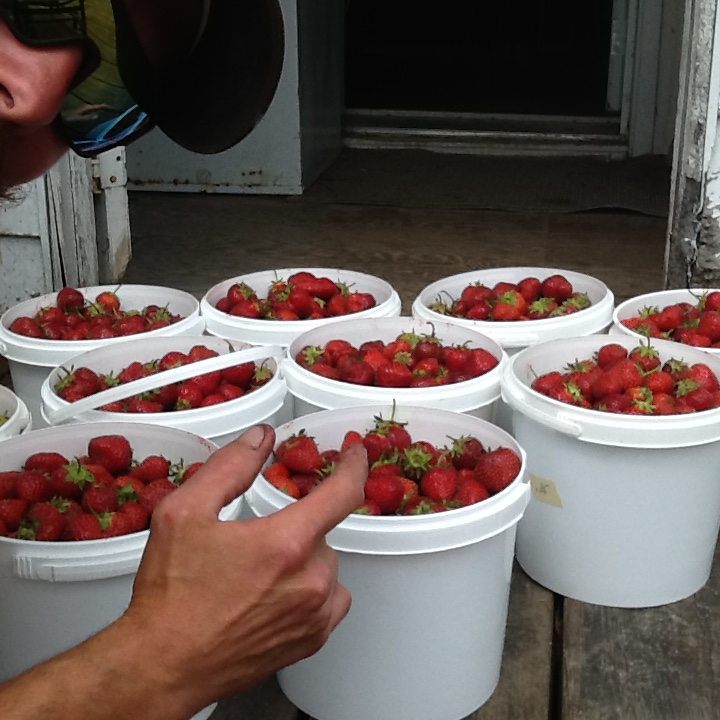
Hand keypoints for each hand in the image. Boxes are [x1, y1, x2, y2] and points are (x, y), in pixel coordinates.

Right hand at [121, 423, 367, 715]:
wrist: (163, 665)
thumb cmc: (171, 594)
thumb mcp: (185, 512)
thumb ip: (230, 466)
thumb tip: (262, 438)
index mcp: (287, 543)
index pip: (344, 492)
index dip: (354, 465)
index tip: (355, 452)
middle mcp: (311, 580)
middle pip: (323, 531)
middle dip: (296, 525)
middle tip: (255, 540)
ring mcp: (315, 614)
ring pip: (326, 564)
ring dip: (303, 558)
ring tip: (257, 573)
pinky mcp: (312, 640)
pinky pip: (329, 599)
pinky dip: (311, 589)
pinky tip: (273, 595)